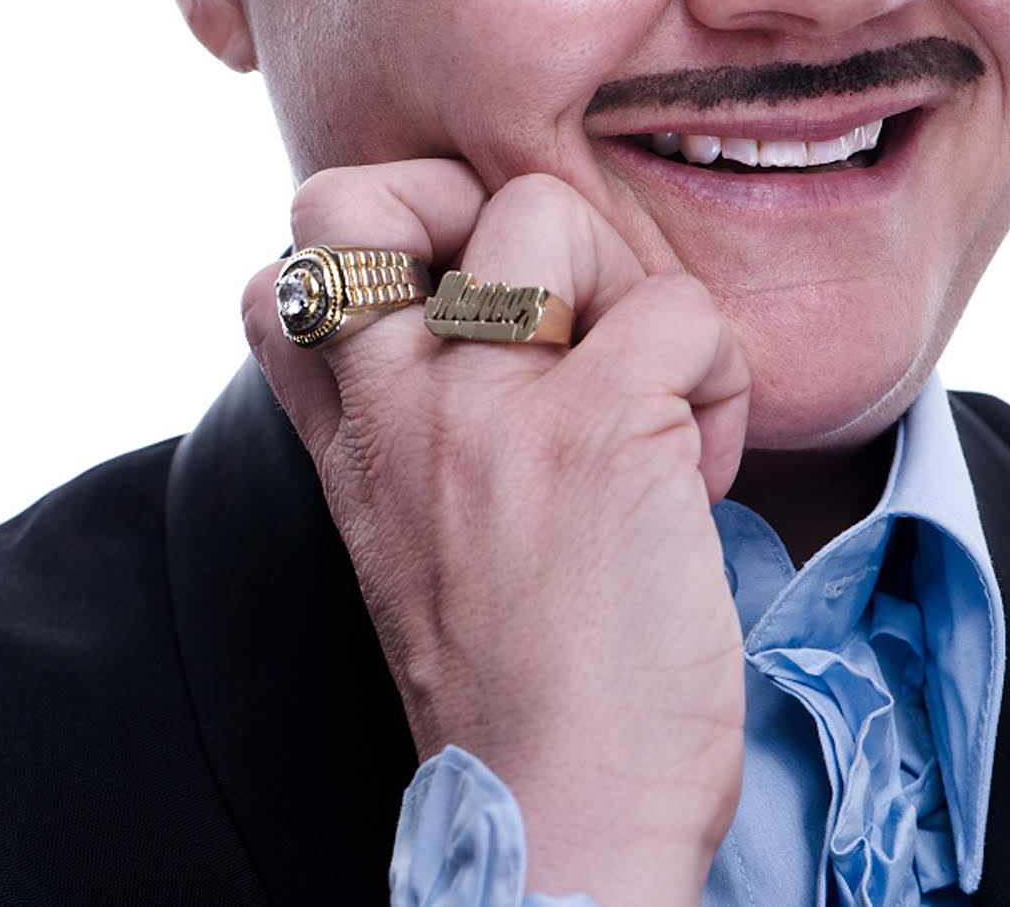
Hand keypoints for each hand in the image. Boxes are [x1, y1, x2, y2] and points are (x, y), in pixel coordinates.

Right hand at [243, 160, 750, 906]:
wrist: (563, 819)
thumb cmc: (514, 688)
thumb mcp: (406, 544)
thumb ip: (404, 430)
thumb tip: (479, 324)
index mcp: (352, 439)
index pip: (290, 264)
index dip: (372, 238)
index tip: (456, 296)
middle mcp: (398, 405)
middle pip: (390, 189)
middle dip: (503, 221)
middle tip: (573, 315)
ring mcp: (490, 410)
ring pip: (548, 213)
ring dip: (629, 287)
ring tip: (655, 398)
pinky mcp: (600, 431)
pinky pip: (680, 308)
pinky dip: (719, 372)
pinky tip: (702, 468)